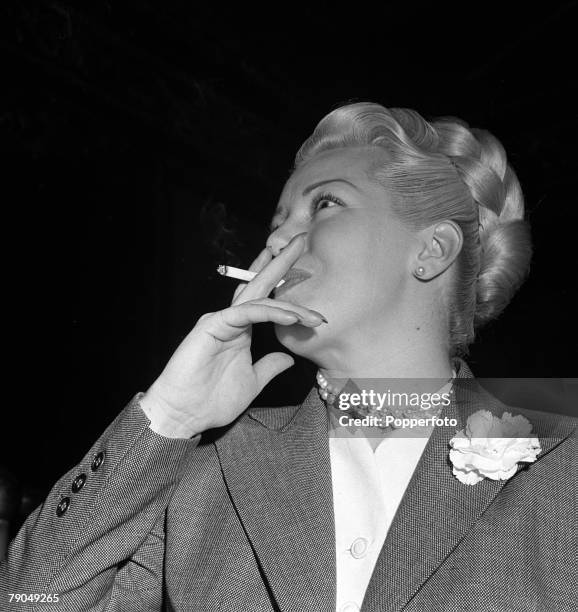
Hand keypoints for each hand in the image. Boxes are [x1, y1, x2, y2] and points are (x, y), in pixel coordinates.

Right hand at [141, 233, 324, 436]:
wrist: (184, 415)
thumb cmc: (211, 400)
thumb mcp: (252, 382)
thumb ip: (269, 366)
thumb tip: (288, 358)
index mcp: (240, 330)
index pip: (265, 301)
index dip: (286, 291)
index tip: (312, 296)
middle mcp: (231, 320)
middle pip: (259, 285)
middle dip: (280, 264)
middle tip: (301, 241)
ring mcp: (221, 321)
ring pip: (258, 299)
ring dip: (288, 303)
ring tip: (313, 314)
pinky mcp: (213, 325)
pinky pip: (247, 313)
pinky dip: (269, 312)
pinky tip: (290, 316)